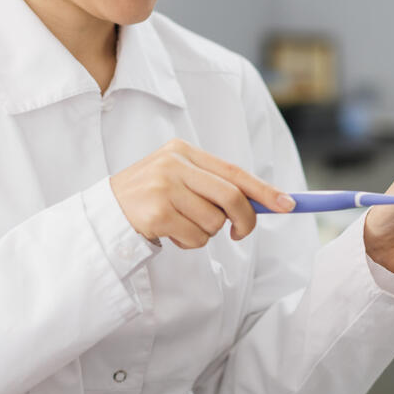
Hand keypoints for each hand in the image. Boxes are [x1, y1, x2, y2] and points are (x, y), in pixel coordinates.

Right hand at [109, 138, 294, 248]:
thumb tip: (260, 202)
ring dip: (206, 233)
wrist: (106, 212)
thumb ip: (213, 185)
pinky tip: (169, 232)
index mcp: (183, 151)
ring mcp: (164, 188)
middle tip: (240, 233)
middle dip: (244, 219)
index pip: (233, 171)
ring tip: (182, 224)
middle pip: (231, 196)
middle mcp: (174, 164)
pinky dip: (189, 242)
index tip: (287, 204)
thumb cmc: (151, 196)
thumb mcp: (179, 178)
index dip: (263, 189)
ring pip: (214, 222)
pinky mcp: (156, 213)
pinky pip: (195, 238)